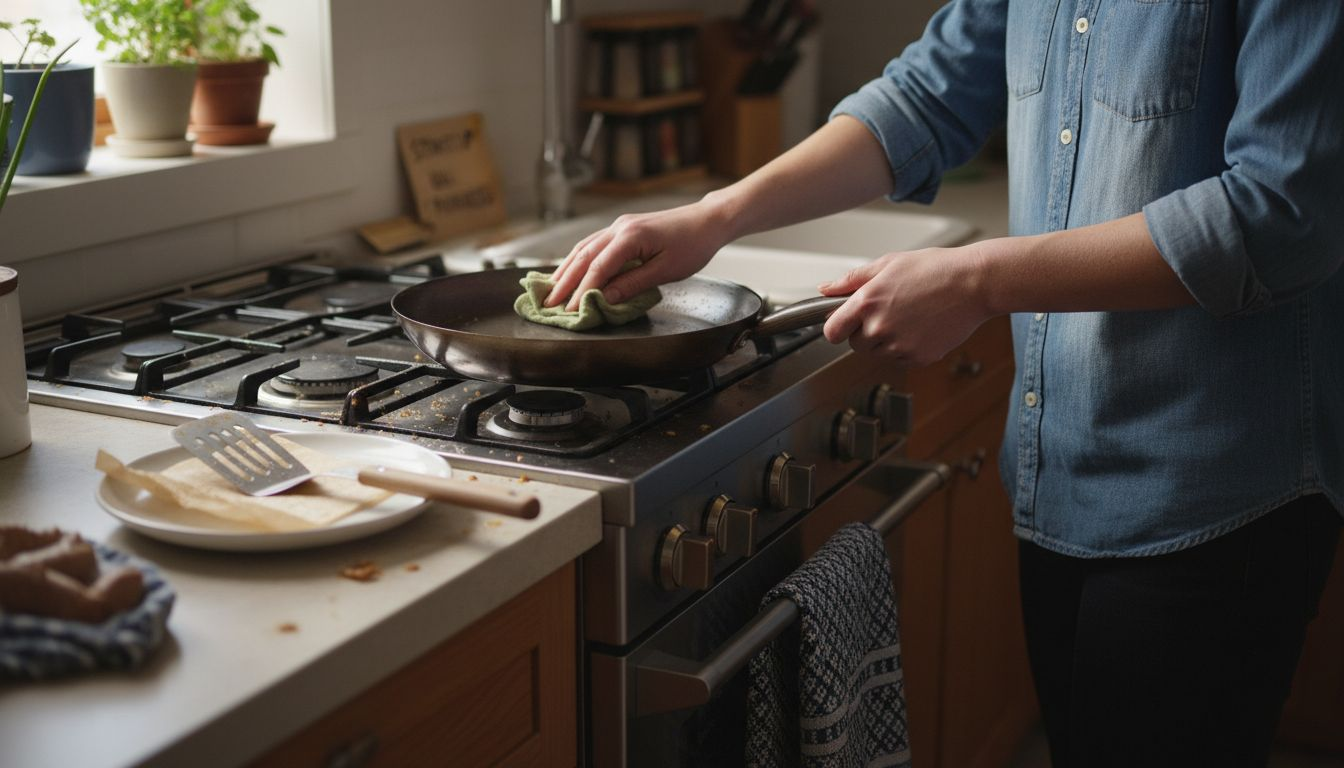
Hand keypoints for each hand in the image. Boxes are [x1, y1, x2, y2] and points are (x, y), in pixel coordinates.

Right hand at [545, 199, 733, 310]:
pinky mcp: (623, 227)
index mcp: (630, 237)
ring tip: (550, 290)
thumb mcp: (666, 270)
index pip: (598, 268)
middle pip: (583, 257)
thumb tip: (606, 298)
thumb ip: (634, 283)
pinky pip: (593, 244)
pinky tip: (570, 270)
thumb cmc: (693, 245)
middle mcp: (619, 228)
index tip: (569, 311)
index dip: (581, 291)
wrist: (707, 220)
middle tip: (547, 305)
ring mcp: (619, 225)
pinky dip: (578, 259)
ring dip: (565, 269)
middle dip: (563, 282)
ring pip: (584, 248)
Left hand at [819, 244, 991, 365]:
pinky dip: (907, 348)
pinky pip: (901, 360)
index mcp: (867, 302)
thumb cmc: (935, 269)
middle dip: (865, 331)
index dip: (836, 328)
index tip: (843, 324)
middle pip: (855, 344)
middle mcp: (880, 327)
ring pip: (879, 353)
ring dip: (886, 341)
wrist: (974, 284)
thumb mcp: (888, 264)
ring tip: (909, 316)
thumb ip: (851, 280)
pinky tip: (921, 327)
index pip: (831, 332)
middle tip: (888, 312)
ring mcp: (900, 346)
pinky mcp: (919, 358)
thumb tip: (826, 289)